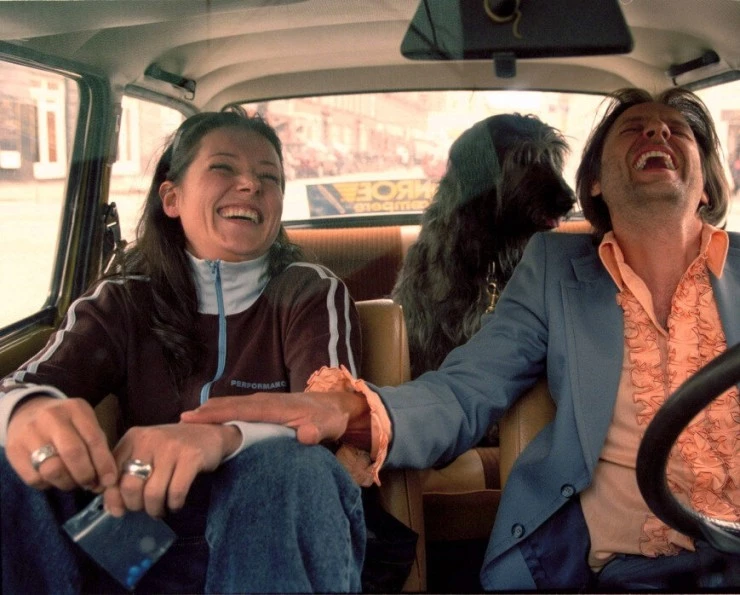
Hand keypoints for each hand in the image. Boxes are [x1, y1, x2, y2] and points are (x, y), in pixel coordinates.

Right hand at [5, 397, 117, 492]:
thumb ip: (96, 446)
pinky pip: (35, 479)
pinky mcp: (14, 451)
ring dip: (68, 482)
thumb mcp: (84, 423)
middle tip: (91, 484)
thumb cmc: (65, 422)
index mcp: (75, 409)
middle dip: (86, 475)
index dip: (104, 464)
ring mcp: (30, 433)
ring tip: (73, 482)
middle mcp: (51, 418)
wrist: (27, 412)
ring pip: (53, 470)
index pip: (94, 439)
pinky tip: (53, 478)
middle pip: (73, 454)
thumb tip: (106, 479)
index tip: (109, 481)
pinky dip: (48, 485)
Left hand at [104, 423, 240, 517]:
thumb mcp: (145, 454)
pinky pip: (176, 492)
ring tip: (160, 509)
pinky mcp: (191, 457)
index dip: (113, 498)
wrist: (210, 433)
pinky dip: (174, 504)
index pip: (111, 475)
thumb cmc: (173, 449)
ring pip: (153, 493)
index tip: (121, 508)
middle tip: (145, 508)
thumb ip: (125, 476)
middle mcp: (149, 439)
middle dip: (135, 506)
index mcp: (133, 438)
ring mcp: (171, 447)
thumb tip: (113, 509)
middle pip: (130, 487)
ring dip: (155, 509)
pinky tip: (176, 504)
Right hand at [180, 391, 358, 445]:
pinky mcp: (263, 408)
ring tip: (187, 421)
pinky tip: (209, 421)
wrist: (334, 406)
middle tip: (180, 421)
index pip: (241, 410)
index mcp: (275, 407)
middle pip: (230, 405)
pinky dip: (221, 412)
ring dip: (211, 411)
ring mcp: (263, 403)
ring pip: (232, 405)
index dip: (218, 414)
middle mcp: (264, 401)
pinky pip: (237, 408)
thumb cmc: (328, 418)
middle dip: (206, 412)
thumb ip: (317, 431)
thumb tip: (305, 436)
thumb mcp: (328, 426)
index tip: (195, 418)